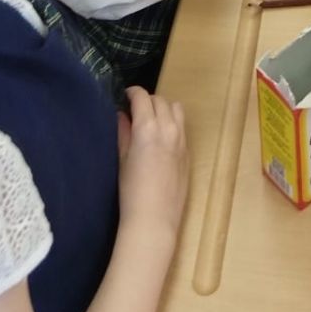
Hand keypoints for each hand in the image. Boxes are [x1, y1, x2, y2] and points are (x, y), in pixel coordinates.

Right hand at [117, 86, 188, 242]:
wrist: (154, 219)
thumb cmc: (131, 191)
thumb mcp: (122, 159)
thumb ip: (123, 133)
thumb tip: (122, 115)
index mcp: (148, 127)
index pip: (142, 97)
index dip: (133, 93)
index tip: (125, 96)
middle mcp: (168, 128)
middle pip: (160, 100)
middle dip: (147, 100)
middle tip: (136, 110)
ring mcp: (182, 139)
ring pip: (176, 109)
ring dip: (163, 108)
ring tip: (152, 120)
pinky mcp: (188, 152)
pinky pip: (182, 127)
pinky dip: (172, 123)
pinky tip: (162, 137)